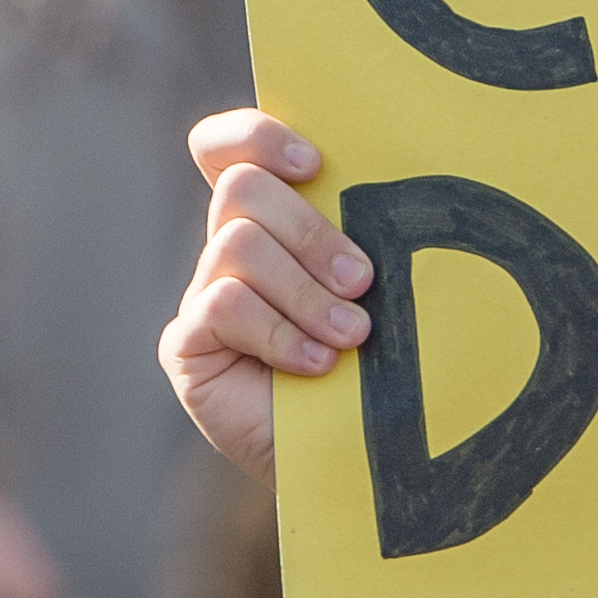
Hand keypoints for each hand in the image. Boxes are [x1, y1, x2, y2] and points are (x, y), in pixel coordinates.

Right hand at [159, 111, 374, 484]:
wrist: (368, 460)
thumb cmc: (391, 366)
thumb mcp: (389, 291)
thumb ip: (374, 237)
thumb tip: (409, 185)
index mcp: (278, 221)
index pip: (231, 148)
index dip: (259, 137)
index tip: (316, 165)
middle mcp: (231, 249)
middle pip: (241, 188)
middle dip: (311, 231)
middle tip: (363, 282)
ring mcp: (205, 296)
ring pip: (236, 245)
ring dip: (304, 291)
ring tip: (352, 336)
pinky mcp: (188, 346)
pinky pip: (223, 306)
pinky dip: (280, 332)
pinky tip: (319, 365)